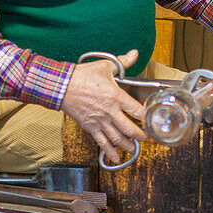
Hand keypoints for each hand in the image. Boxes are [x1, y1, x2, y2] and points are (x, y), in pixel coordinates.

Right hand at [61, 49, 145, 164]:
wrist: (61, 86)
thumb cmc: (81, 76)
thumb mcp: (105, 66)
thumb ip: (123, 62)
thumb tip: (134, 54)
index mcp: (116, 96)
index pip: (137, 111)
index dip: (147, 117)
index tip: (151, 120)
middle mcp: (110, 112)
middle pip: (130, 129)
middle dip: (141, 136)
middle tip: (146, 137)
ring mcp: (100, 121)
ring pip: (118, 138)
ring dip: (128, 145)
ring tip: (134, 149)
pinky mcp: (90, 127)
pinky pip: (102, 143)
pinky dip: (110, 152)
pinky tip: (115, 159)